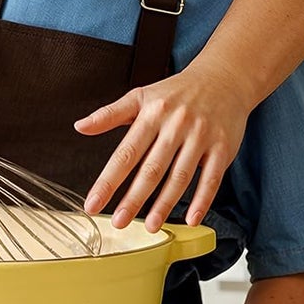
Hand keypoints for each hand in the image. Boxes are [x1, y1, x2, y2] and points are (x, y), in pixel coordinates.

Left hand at [76, 59, 249, 229]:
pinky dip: (202, 201)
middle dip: (134, 198)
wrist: (224, 78)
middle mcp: (176, 125)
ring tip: (150, 225)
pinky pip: (212, 178)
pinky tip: (191, 219)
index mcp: (152, 114)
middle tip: (119, 222)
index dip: (108, 181)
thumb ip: (109, 114)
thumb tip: (80, 126)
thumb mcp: (141, 95)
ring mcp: (201, 137)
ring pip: (180, 176)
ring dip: (165, 204)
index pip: (125, 153)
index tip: (93, 203)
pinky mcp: (223, 148)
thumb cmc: (177, 92)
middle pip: (152, 168)